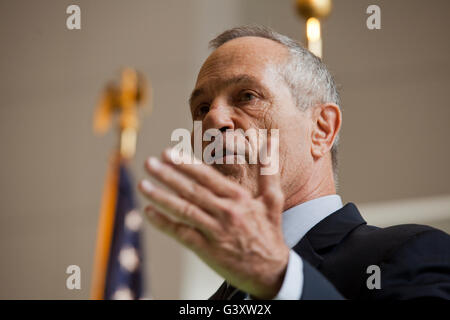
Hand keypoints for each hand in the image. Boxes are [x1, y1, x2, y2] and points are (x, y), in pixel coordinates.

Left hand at [138, 148, 288, 298]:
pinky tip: (149, 212)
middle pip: (192, 191)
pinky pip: (181, 233)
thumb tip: (271, 139)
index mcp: (239, 198)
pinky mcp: (207, 250)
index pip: (207, 177)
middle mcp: (225, 212)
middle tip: (150, 163)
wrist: (271, 271)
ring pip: (183, 210)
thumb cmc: (269, 232)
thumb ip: (268, 169)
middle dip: (168, 175)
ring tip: (143, 184)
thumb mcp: (273, 199)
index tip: (169, 153)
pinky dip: (164, 223)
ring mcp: (215, 231)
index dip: (186, 164)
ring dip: (161, 197)